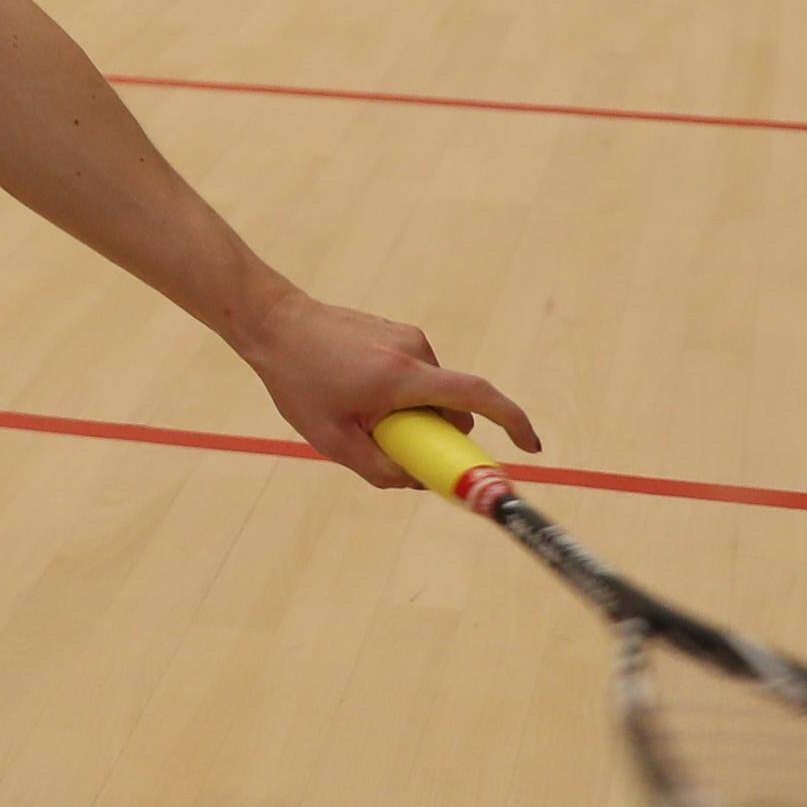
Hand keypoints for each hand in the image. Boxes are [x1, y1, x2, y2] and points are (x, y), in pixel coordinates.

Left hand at [232, 288, 540, 491]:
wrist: (274, 323)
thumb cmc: (299, 381)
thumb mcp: (333, 440)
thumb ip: (380, 469)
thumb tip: (418, 483)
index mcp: (406, 377)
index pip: (479, 397)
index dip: (513, 422)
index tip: (532, 447)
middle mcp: (416, 350)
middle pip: (452, 405)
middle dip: (437, 435)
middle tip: (399, 452)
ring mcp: (407, 336)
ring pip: (431, 392)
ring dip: (413, 414)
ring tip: (359, 415)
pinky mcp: (396, 331)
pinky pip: (414, 375)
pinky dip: (401, 395)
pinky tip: (355, 394)